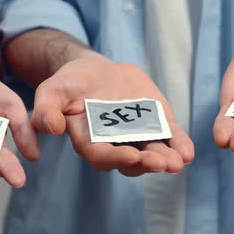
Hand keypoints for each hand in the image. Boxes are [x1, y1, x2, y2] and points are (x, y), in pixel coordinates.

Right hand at [32, 54, 193, 176]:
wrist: (93, 70)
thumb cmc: (68, 83)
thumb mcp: (51, 91)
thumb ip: (46, 110)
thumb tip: (52, 129)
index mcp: (89, 141)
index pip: (102, 156)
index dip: (116, 158)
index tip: (131, 156)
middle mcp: (114, 144)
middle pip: (131, 160)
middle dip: (146, 162)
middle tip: (161, 163)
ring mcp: (137, 135)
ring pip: (153, 152)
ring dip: (166, 159)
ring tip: (178, 161)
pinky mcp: (156, 123)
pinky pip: (169, 137)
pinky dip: (179, 145)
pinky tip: (187, 152)